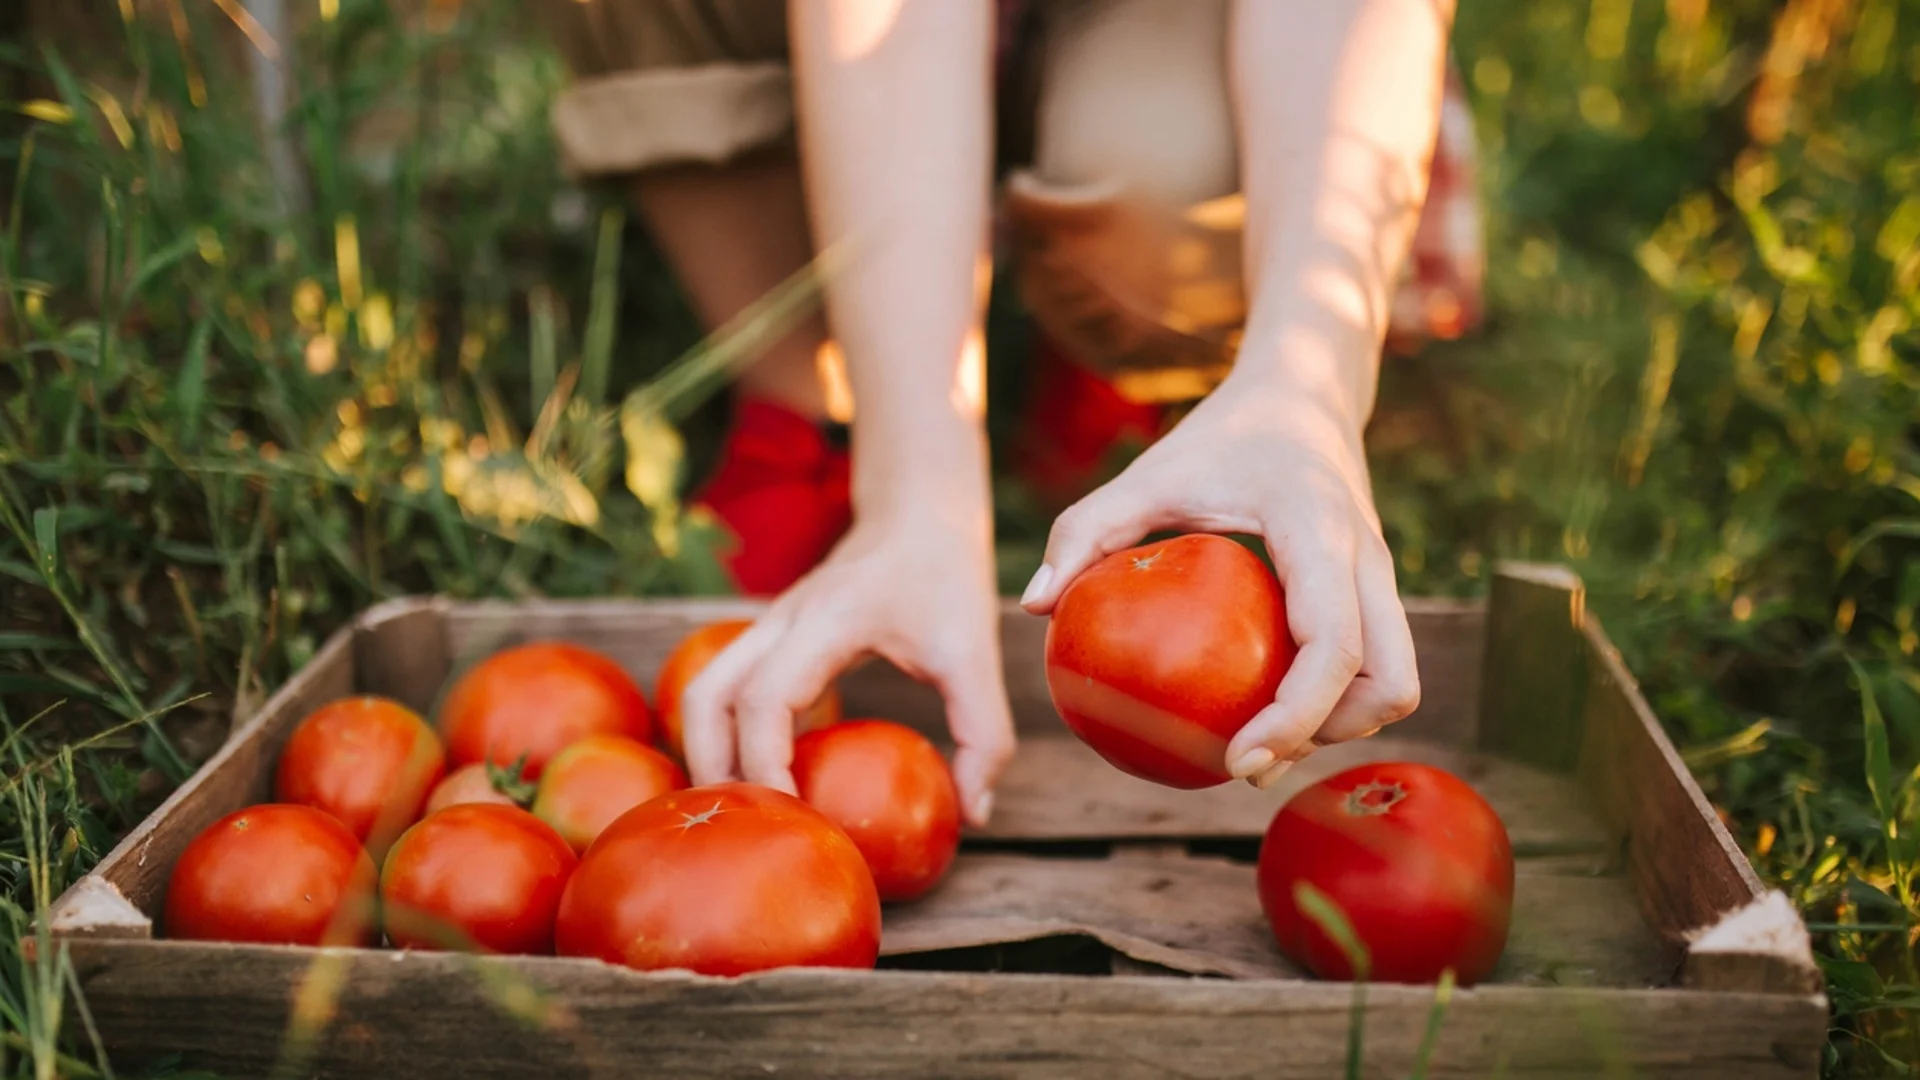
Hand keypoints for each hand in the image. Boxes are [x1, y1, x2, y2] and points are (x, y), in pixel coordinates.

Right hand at [679, 507, 1015, 826]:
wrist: (920, 513)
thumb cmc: (948, 579)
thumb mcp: (975, 654)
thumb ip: (982, 734)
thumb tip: (974, 814)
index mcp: (827, 620)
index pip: (766, 698)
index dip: (766, 763)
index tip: (793, 814)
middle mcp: (784, 620)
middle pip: (707, 696)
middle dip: (713, 766)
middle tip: (748, 825)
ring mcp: (770, 625)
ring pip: (703, 690)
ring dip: (707, 751)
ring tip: (742, 807)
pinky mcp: (772, 636)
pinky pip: (725, 686)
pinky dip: (725, 733)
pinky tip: (757, 775)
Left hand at [1018, 373, 1418, 787]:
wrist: (1305, 389)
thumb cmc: (1220, 435)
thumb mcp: (1150, 473)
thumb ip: (1088, 530)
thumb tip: (1032, 607)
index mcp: (1321, 533)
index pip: (1334, 645)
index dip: (1296, 717)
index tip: (1238, 758)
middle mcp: (1369, 561)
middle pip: (1390, 683)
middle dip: (1327, 737)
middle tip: (1248, 760)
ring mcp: (1381, 578)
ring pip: (1392, 682)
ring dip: (1335, 724)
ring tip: (1255, 739)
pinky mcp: (1374, 589)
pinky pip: (1370, 663)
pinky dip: (1330, 698)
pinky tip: (1260, 705)